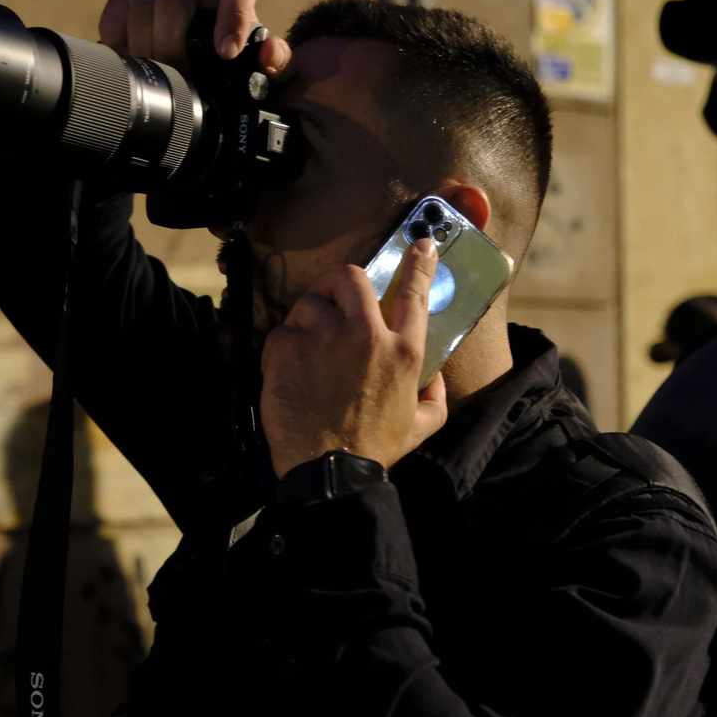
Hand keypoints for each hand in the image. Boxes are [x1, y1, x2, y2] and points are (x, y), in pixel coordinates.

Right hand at [95, 0, 294, 78]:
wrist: (194, 60)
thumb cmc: (234, 63)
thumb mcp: (263, 71)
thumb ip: (279, 65)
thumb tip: (270, 52)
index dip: (231, 16)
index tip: (227, 52)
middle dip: (173, 43)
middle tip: (179, 75)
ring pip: (143, 3)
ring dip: (145, 43)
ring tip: (156, 73)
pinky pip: (117, 8)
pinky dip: (119, 36)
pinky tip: (129, 58)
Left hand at [260, 238, 448, 478]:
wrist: (330, 473)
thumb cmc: (374, 450)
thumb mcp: (422, 425)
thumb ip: (434, 395)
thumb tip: (434, 375)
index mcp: (404, 351)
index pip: (414, 293)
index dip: (419, 263)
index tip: (421, 244)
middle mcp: (367, 335)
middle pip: (351, 277)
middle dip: (339, 281)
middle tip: (332, 297)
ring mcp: (324, 338)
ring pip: (310, 303)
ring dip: (306, 322)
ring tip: (306, 354)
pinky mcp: (288, 346)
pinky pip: (282, 331)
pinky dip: (282, 349)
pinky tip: (288, 374)